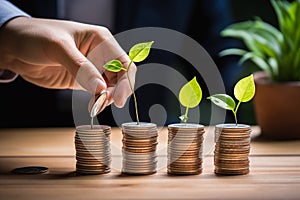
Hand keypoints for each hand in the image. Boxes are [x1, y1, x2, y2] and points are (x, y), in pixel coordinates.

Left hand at [0, 17, 135, 107]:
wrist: (14, 47)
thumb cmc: (35, 36)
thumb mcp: (58, 47)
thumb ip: (80, 67)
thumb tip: (100, 88)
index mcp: (100, 39)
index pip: (123, 62)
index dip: (125, 81)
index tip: (118, 99)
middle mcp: (100, 54)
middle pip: (120, 76)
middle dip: (117, 92)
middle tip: (103, 103)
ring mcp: (92, 68)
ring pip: (111, 87)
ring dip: (107, 99)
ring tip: (96, 106)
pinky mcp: (83, 80)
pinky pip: (98, 92)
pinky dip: (98, 101)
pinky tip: (93, 106)